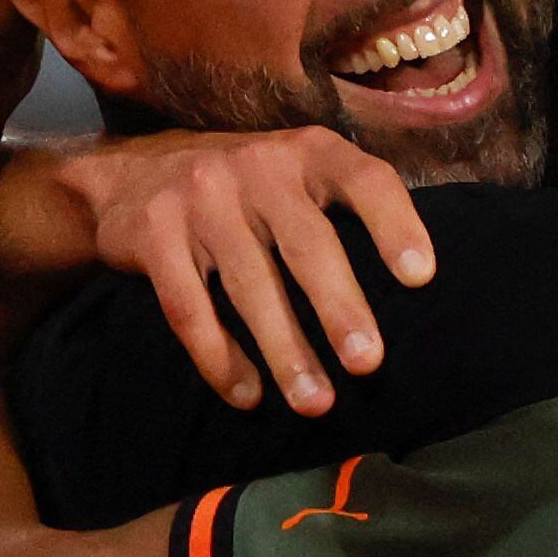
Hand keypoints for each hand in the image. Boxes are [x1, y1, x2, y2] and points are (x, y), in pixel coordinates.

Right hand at [39, 129, 436, 412]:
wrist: (131, 173)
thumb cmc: (251, 191)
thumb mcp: (301, 176)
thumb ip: (350, 210)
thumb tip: (426, 292)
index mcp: (310, 153)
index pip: (365, 180)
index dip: (395, 224)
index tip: (422, 277)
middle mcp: (258, 167)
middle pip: (308, 244)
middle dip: (340, 308)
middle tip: (369, 365)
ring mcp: (201, 198)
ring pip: (249, 285)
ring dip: (284, 350)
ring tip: (316, 403)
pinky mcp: (152, 235)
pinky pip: (188, 307)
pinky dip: (219, 356)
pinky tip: (248, 395)